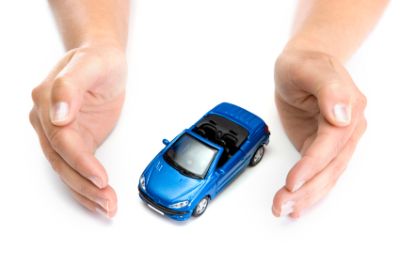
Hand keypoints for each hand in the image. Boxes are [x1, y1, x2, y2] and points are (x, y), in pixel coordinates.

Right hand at [30, 44, 125, 217]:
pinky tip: (98, 201)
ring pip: (68, 171)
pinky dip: (87, 187)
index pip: (62, 141)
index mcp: (47, 101)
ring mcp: (60, 134)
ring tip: (107, 207)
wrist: (103, 60)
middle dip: (85, 186)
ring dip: (86, 193)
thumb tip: (57, 115)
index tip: (99, 178)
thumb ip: (69, 86)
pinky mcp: (75, 141)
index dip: (81, 163)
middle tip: (107, 201)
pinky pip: (77, 169)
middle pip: (63, 162)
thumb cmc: (98, 59)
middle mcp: (48, 121)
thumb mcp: (91, 63)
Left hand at [272, 49, 366, 217]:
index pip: (331, 144)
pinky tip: (297, 205)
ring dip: (306, 196)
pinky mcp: (321, 147)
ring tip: (284, 209)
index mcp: (349, 108)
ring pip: (325, 175)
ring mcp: (335, 140)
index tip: (293, 181)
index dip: (312, 165)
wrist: (301, 64)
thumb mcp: (310, 68)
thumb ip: (329, 89)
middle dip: (307, 189)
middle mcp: (347, 128)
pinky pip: (318, 173)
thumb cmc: (304, 63)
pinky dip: (309, 190)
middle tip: (283, 204)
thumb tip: (342, 116)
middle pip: (330, 166)